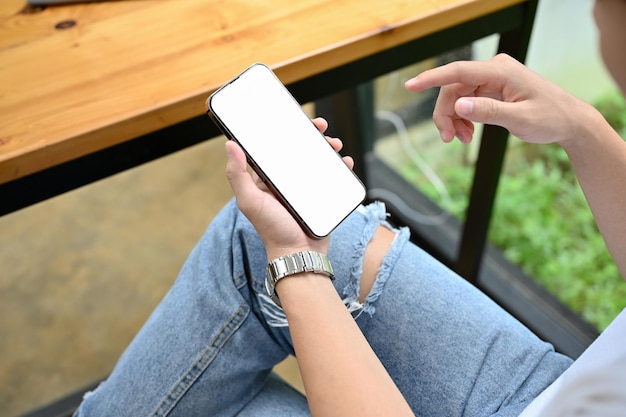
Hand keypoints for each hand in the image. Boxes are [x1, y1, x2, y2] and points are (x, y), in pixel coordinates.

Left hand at [225, 117, 353, 259]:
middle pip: (299, 150)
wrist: (300, 255)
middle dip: (311, 136)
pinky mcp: (322, 197)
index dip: (284, 131)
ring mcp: (305, 189)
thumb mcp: (250, 201)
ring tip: (335, 145)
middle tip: (321, 127)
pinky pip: (332, 177)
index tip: (294, 119)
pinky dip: (340, 167)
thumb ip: (237, 175)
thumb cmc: (272, 230)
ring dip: (327, 148)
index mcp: (267, 178)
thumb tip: (230, 144)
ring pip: (317, 160)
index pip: (275, 148)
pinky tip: (345, 161)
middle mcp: (285, 181)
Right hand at [404, 53, 593, 146]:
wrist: (569, 122)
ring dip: (454, 119)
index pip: (458, 71)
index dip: (432, 79)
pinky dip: (464, 119)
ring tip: (462, 140)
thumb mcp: (520, 119)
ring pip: (458, 97)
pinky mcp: (492, 90)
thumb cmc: (550, 118)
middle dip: (446, 114)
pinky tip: (468, 134)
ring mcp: (492, 79)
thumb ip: (488, 111)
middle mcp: (494, 70)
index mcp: (501, 70)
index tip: (410, 86)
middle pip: (453, 88)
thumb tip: (459, 105)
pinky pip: (467, 102)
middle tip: (448, 139)